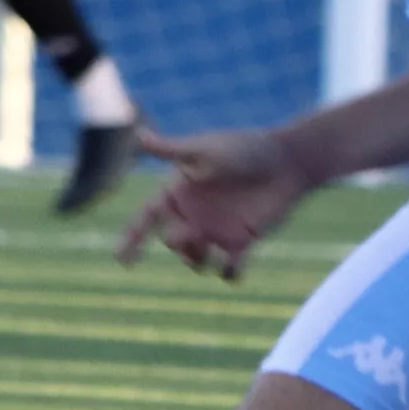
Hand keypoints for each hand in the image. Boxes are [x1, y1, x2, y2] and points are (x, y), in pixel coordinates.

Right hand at [115, 125, 312, 281]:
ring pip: (195, 260)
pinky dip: (228, 273)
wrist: (287, 161)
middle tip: (192, 234)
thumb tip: (137, 136)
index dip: (132, 238)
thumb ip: (171, 150)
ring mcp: (217, 230)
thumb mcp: (205, 149)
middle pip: (171, 242)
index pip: (147, 218)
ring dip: (198, 262)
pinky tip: (232, 269)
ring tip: (216, 254)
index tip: (121, 259)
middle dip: (177, 243)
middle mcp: (193, 214)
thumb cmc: (244, 149)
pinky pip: (229, 269)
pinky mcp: (242, 242)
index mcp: (178, 192)